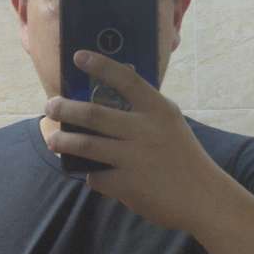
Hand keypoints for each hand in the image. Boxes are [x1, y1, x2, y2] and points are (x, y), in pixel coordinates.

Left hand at [44, 49, 219, 231]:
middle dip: (66, 108)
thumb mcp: (170, 123)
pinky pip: (96, 176)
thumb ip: (145, 110)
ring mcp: (134, 158)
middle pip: (94, 113)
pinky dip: (92, 175)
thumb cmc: (184, 156)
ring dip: (64, 142)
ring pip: (86, 145)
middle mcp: (145, 130)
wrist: (202, 197)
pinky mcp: (126, 185)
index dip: (101, 65)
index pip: (126, 79)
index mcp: (158, 110)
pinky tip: (92, 174)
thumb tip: (108, 96)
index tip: (78, 56)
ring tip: (53, 140)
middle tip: (51, 106)